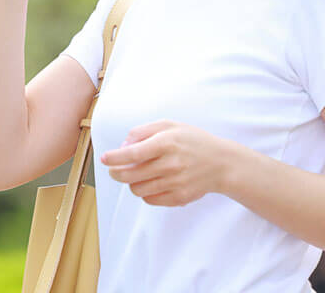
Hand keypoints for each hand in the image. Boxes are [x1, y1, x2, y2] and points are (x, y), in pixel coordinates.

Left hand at [100, 120, 230, 206]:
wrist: (221, 162)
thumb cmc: (192, 140)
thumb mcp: (170, 125)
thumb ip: (144, 131)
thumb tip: (123, 146)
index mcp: (167, 142)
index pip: (132, 154)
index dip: (113, 157)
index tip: (103, 158)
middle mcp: (170, 164)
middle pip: (130, 175)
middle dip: (116, 172)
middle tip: (113, 170)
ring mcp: (175, 183)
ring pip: (138, 189)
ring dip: (131, 183)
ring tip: (136, 174)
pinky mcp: (178, 198)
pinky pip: (150, 199)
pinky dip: (145, 192)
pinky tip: (151, 182)